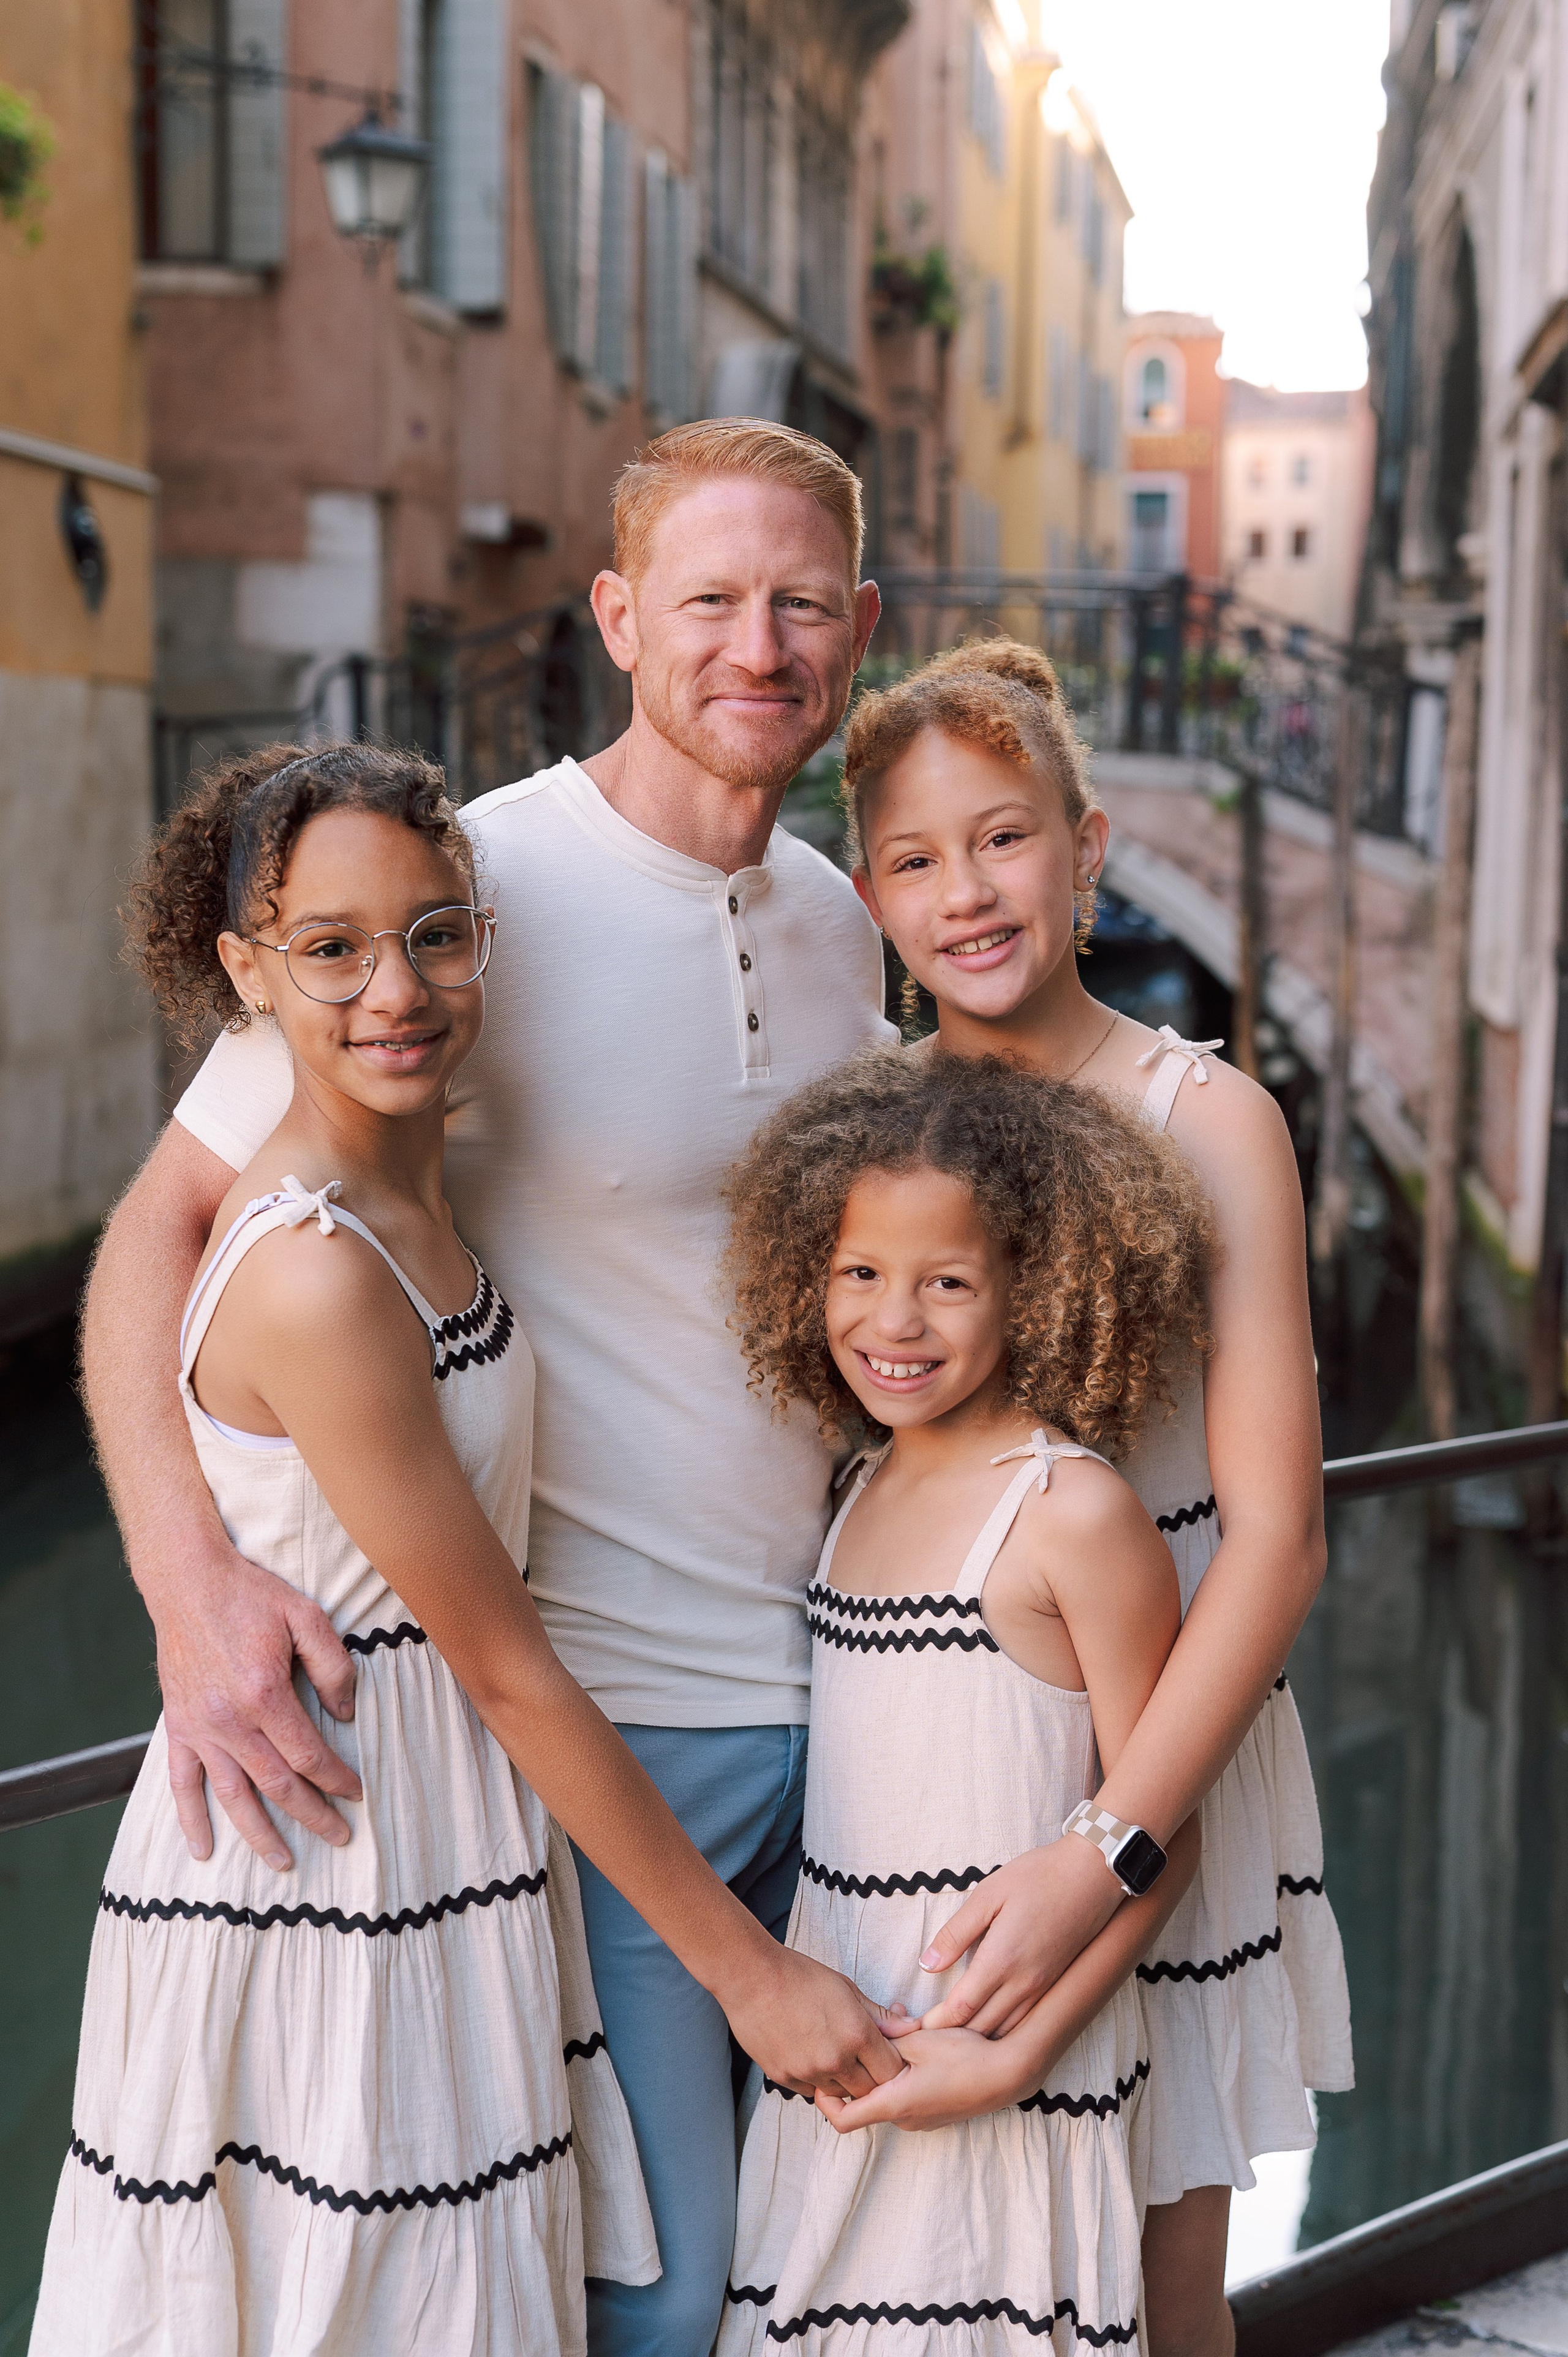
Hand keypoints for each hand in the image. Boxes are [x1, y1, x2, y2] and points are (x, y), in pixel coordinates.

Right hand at [148, 1533, 360, 1871]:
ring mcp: (200, 1728)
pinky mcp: (177, 1726)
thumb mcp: (306, 1616)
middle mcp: (230, 1720)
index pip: (310, 1755)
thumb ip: (332, 1665)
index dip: (337, 1778)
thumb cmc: (251, 1595)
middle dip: (312, 1816)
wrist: (189, 1581)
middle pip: (278, 1784)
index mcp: (265, 1695)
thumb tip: (345, 1713)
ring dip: (259, 1833)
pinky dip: (191, 1819)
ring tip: (283, 1862)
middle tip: (339, 1837)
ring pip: (233, 1796)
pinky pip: (181, 1783)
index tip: (357, 1793)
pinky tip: (203, 1849)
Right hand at [720, 1944, 908, 2100]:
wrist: (751, 1977)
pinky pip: (812, 2092)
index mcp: (857, 2034)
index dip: (894, 2067)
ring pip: (840, 2094)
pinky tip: (813, 2057)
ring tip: (837, 2056)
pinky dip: (818, 2082)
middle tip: (866, 2061)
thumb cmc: (800, 1976)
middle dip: (873, 2079)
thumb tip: (911, 2027)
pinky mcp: (785, 2078)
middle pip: (869, 2091)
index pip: (892, 2071)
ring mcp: (808, 2072)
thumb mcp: (847, 1989)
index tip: (888, 2058)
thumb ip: (880, 2015)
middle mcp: (836, 2059)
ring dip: (844, 2082)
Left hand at [815, 2022, 1016, 2132]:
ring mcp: (921, 2118)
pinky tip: (915, 2040)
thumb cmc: (964, 2055)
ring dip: (884, 2064)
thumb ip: (884, 2042)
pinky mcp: (935, 2111)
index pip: (842, 2120)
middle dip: (859, 2068)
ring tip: (898, 2027)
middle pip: (864, 2101)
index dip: (823, 2101)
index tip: (819, 2077)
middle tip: (862, 2033)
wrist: (1009, 2072)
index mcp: (894, 2104)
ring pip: (888, 2092)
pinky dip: (902, 2071)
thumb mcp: (918, 2041)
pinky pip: (906, 2093)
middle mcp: (904, 2119)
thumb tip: (859, 2038)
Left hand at [916, 1837, 1121, 2034]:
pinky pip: (1024, 2021)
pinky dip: (1002, 2030)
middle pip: (979, 2028)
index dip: (933, 2024)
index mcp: (1000, 1960)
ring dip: (976, 2038)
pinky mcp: (1054, 1984)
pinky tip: (989, 2023)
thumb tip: (926, 1964)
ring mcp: (1042, 1988)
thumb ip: (956, 1933)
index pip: (960, 2009)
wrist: (1093, 1874)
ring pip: (1004, 2031)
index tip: (912, 2029)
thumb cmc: (1038, 1876)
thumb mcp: (988, 1894)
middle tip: (923, 2037)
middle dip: (949, 2037)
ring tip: (951, 2035)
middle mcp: (1023, 1983)